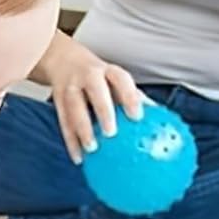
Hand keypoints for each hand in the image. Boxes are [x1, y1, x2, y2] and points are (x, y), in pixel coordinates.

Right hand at [38, 36, 143, 164]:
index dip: (129, 96)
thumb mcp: (116, 81)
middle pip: (96, 91)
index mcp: (108, 71)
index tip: (137, 116)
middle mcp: (89, 76)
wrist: (64, 60)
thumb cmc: (99, 76)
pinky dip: (70, 141)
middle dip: (103, 111)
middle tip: (111, 133)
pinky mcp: (57, 100)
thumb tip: (161, 118)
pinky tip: (79, 158)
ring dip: (83, 129)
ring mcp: (71, 87)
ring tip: (92, 148)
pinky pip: (63, 122)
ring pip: (74, 107)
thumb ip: (135, 97)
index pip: (120, 79)